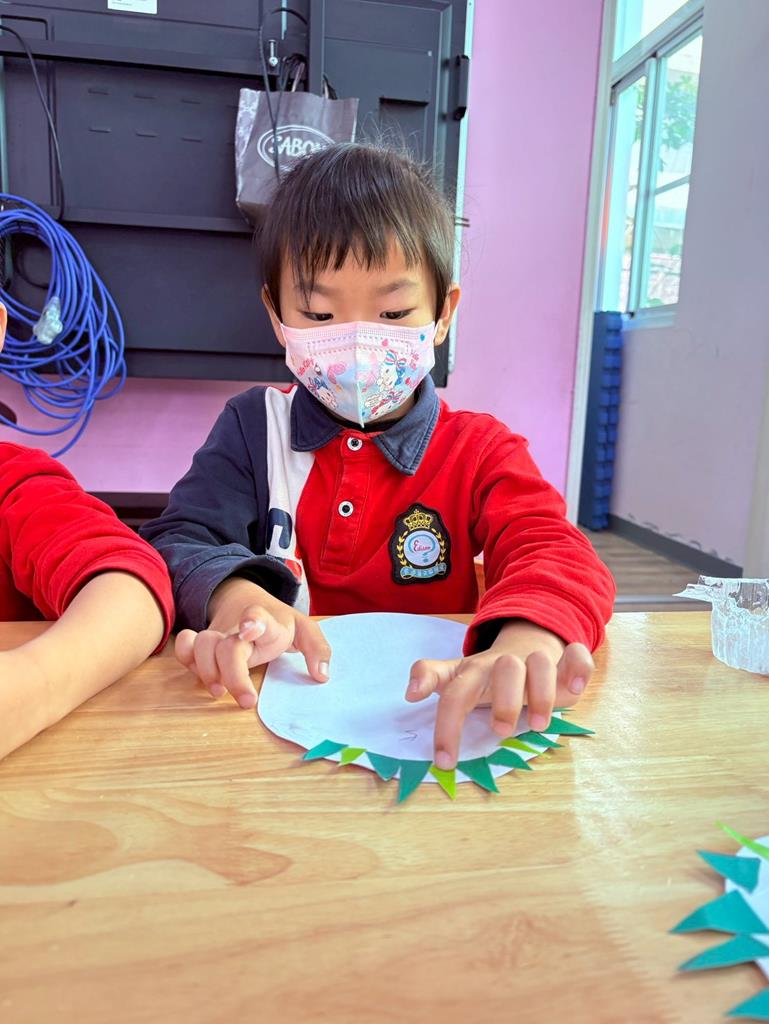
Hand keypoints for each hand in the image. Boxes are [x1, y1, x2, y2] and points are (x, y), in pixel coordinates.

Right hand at [175, 578, 330, 708]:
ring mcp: (219, 636)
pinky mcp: (203, 645)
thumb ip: (317, 649)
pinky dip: (186, 659)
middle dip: (234, 675)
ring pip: (202, 645)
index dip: (253, 622)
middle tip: (248, 701)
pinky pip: (185, 648)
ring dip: (206, 670)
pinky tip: (199, 675)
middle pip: (228, 646)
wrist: (243, 598)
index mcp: (267, 623)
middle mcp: (239, 629)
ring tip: (219, 691)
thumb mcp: (303, 629)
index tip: (250, 631)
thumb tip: (321, 675)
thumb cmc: (277, 622)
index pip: (258, 615)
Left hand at [404, 620, 593, 769]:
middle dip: (504, 701)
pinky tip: (575, 690)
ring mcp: (537, 659)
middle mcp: (506, 663)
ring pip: (541, 663)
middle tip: (501, 731)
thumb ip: (432, 679)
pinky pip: (577, 656)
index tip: (445, 761)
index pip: (455, 694)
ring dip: (542, 694)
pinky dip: (578, 669)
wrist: (528, 642)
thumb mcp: (458, 676)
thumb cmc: (489, 674)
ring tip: (538, 724)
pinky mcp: (566, 660)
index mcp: (475, 671)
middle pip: (504, 669)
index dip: (448, 725)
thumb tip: (408, 692)